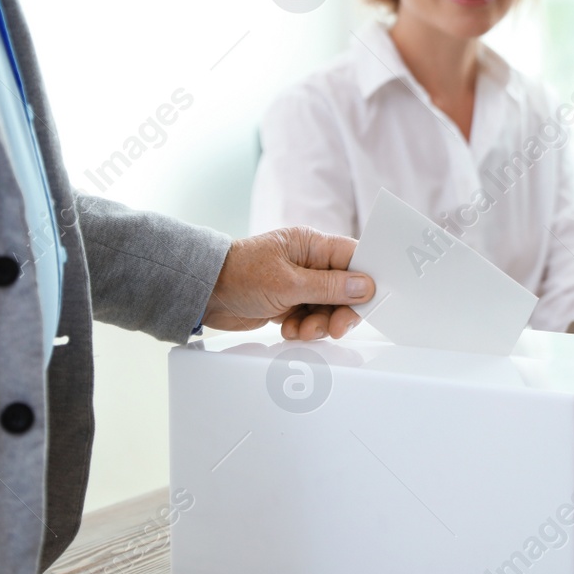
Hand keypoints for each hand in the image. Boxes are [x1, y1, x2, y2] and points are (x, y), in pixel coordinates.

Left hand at [199, 227, 374, 339]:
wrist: (204, 292)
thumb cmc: (239, 274)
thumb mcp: (289, 283)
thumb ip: (329, 286)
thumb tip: (365, 286)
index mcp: (311, 244)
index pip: (352, 257)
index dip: (365, 279)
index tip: (370, 301)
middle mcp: (308, 262)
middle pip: (343, 288)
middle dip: (340, 311)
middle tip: (335, 327)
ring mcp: (298, 283)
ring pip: (327, 307)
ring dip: (319, 324)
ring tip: (302, 329)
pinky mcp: (288, 302)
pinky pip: (310, 318)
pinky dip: (303, 328)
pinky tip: (289, 329)